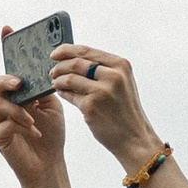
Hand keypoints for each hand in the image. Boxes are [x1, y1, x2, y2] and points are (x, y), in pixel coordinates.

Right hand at [0, 74, 68, 187]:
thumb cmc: (51, 133)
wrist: (50, 161)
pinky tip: (35, 133)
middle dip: (6, 82)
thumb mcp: (51, 107)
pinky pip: (4, 125)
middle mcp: (4, 105)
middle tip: (18, 84)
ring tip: (33, 121)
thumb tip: (32, 78)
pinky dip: (21, 127)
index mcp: (17, 96)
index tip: (22, 74)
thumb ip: (41, 92)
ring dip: (18, 110)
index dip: (12, 72)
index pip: (9, 77)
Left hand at [55, 43, 158, 175]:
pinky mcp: (91, 107)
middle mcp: (112, 76)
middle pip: (76, 63)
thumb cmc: (126, 111)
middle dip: (59, 66)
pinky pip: (70, 95)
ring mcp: (101, 91)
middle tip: (52, 72)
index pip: (87, 51)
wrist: (134, 137)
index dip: (66, 50)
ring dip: (58, 80)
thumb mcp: (122, 83)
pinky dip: (63, 93)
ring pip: (69, 78)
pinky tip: (62, 93)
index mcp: (120, 65)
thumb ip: (104, 69)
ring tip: (55, 83)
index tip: (55, 53)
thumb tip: (75, 59)